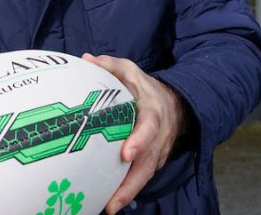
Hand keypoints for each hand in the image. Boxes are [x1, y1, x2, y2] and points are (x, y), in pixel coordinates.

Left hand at [82, 53, 184, 214]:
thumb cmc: (144, 88)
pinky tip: (107, 200)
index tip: (126, 153)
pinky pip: (139, 178)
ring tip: (108, 208)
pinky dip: (126, 190)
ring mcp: (156, 153)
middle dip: (131, 185)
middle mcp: (157, 138)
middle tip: (113, 202)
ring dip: (127, 194)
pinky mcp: (151, 163)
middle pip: (147, 165)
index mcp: (152, 113)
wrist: (174, 105)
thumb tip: (86, 60)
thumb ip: (109, 65)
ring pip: (144, 177)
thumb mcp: (130, 70)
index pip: (148, 128)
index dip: (140, 141)